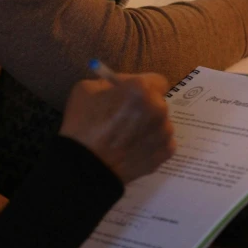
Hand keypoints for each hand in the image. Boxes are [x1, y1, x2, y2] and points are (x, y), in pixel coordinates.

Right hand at [59, 74, 174, 184]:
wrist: (84, 166)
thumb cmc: (82, 124)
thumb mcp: (87, 89)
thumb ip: (110, 83)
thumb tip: (121, 86)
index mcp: (141, 88)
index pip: (157, 81)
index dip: (143, 88)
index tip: (133, 96)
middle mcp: (159, 108)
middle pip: (159, 103)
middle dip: (146, 107)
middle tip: (127, 117)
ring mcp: (164, 133)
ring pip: (161, 124)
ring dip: (149, 126)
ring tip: (128, 137)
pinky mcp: (165, 153)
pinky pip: (162, 143)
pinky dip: (151, 144)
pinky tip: (133, 149)